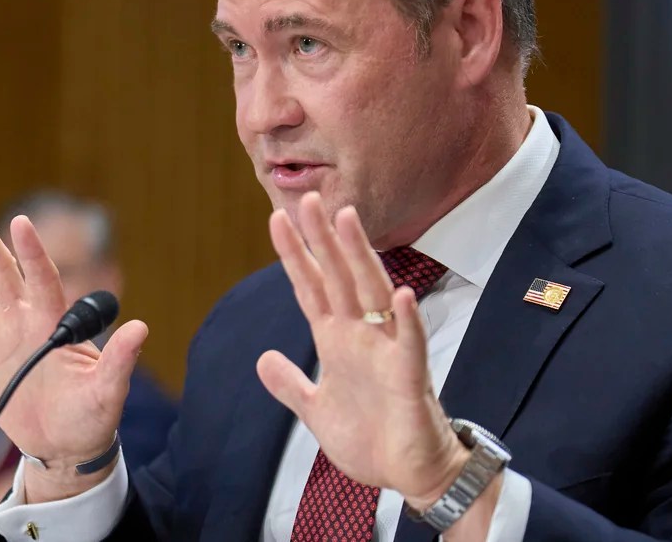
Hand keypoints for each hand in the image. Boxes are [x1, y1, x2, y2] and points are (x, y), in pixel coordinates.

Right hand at [0, 196, 147, 499]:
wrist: (65, 444)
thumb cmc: (92, 416)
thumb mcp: (109, 389)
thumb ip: (120, 359)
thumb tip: (142, 328)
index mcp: (54, 322)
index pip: (41, 278)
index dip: (31, 252)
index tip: (22, 223)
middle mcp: (26, 318)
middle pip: (1, 269)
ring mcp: (2, 330)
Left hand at [257, 192, 467, 505]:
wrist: (407, 474)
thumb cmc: (370, 437)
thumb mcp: (316, 409)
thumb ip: (291, 384)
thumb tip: (262, 359)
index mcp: (337, 340)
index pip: (311, 288)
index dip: (294, 255)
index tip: (277, 218)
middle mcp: (361, 336)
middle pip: (338, 278)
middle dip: (322, 240)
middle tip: (309, 198)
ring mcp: (386, 351)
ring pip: (372, 294)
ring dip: (360, 258)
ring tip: (348, 222)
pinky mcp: (410, 376)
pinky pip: (409, 343)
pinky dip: (406, 320)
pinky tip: (401, 294)